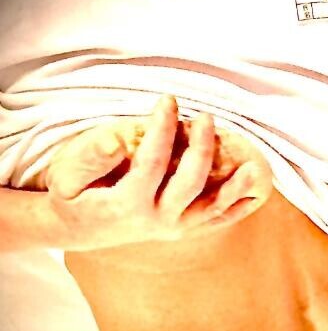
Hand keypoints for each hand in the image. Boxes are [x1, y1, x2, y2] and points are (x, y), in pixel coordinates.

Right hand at [45, 95, 271, 249]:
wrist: (79, 230)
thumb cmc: (73, 196)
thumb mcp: (67, 177)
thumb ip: (91, 158)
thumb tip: (117, 140)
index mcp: (128, 205)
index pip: (152, 162)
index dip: (161, 129)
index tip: (167, 100)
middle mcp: (157, 220)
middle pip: (189, 182)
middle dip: (201, 148)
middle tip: (205, 117)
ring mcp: (173, 228)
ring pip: (211, 207)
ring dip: (233, 186)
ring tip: (253, 166)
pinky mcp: (183, 229)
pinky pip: (215, 221)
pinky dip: (236, 207)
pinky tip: (255, 192)